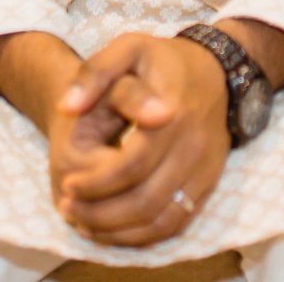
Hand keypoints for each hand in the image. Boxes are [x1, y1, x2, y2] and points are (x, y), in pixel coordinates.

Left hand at [52, 33, 230, 246]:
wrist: (216, 72)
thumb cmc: (165, 61)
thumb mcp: (129, 47)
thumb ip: (95, 73)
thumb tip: (67, 107)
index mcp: (172, 114)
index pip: (132, 165)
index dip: (96, 183)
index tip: (68, 186)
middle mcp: (193, 146)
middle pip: (145, 201)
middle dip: (101, 214)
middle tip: (70, 209)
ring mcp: (205, 169)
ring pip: (161, 220)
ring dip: (120, 232)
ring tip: (86, 224)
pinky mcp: (209, 184)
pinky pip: (177, 223)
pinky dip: (144, 236)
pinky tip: (115, 229)